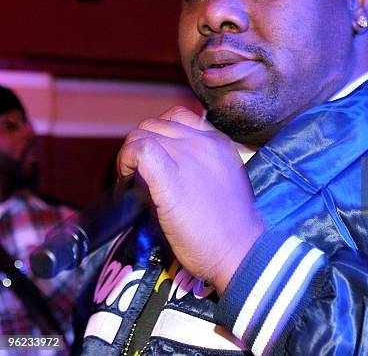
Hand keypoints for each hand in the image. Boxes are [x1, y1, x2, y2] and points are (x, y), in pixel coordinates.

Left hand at [117, 106, 265, 292]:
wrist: (240, 250)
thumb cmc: (233, 226)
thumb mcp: (226, 179)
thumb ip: (203, 164)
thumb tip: (169, 165)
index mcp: (218, 142)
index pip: (177, 117)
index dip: (159, 135)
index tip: (156, 158)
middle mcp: (203, 142)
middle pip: (154, 125)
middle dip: (141, 145)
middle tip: (139, 174)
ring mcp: (187, 156)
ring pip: (142, 134)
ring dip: (131, 155)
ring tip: (134, 180)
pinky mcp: (169, 177)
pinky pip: (139, 150)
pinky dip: (127, 161)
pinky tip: (128, 180)